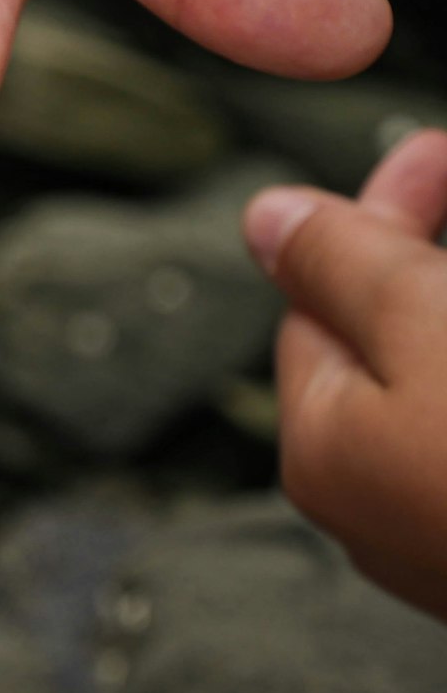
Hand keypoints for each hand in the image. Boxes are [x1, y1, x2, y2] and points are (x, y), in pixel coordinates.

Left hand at [241, 129, 446, 623]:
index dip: (380, 216)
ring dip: (444, 308)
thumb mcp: (430, 326)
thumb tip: (264, 215)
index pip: (320, 305)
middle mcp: (376, 508)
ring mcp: (446, 539)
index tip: (435, 153)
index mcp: (324, 449)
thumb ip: (350, 268)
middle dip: (430, 264)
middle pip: (396, 345)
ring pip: (437, 385)